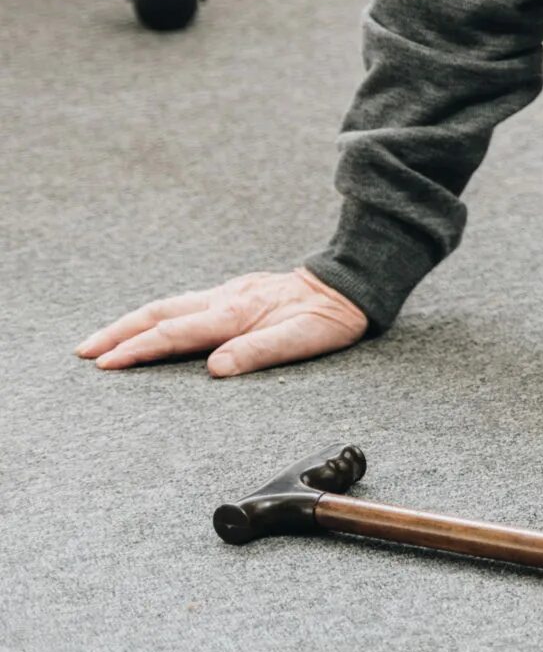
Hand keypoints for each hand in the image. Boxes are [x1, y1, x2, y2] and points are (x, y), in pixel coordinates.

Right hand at [77, 267, 368, 376]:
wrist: (351, 283)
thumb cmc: (330, 316)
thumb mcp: (303, 338)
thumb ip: (258, 352)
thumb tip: (214, 369)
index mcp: (235, 313)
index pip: (175, 334)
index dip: (138, 350)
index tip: (105, 365)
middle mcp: (225, 300)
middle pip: (158, 314)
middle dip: (118, 333)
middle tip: (83, 353)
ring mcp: (228, 294)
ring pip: (168, 306)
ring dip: (131, 323)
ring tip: (101, 340)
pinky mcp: (235, 294)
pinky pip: (184, 304)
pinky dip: (156, 315)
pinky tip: (149, 325)